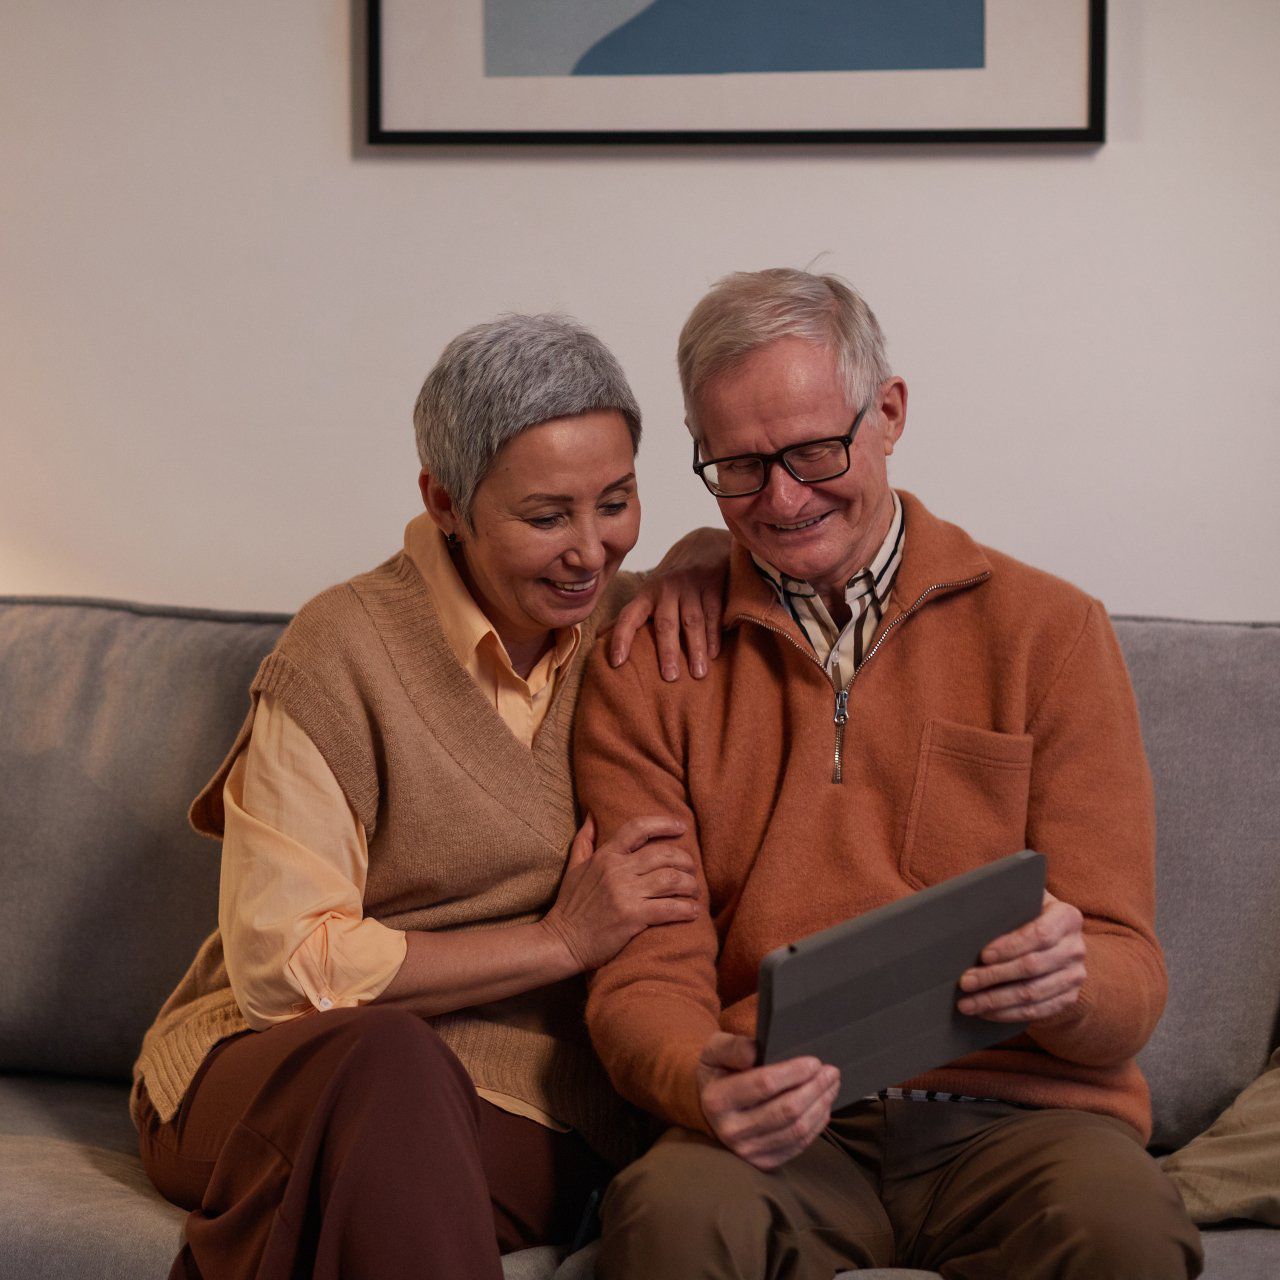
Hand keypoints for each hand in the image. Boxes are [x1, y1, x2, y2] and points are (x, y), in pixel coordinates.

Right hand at [541, 815, 698, 970]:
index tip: (681, 826)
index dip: (664, 824)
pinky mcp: (633, 917)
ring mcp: (625, 894)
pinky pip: (669, 908)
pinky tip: (693, 911)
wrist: (561, 942)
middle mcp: (617, 870)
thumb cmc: (569, 906)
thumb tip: (592, 816)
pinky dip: (686, 909)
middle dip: (685, 860)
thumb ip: (584, 840)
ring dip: (690, 885)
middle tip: (692, 869)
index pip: (638, 828)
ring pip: (671, 879)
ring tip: (694, 891)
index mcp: (605, 856)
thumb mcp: (573, 867)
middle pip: (663, 854)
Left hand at [609, 527, 731, 680]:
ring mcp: (690, 587)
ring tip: (697, 674)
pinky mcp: (712, 585)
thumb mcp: (648, 596)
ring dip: (695, 648)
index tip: (617, 663)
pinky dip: (713, 634)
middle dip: (667, 651)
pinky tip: (713, 654)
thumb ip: (628, 618)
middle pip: (665, 623)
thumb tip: (598, 639)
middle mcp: (666, 590)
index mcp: (645, 595)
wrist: (702, 546)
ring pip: (692, 620)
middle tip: (669, 677)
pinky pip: (713, 613)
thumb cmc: (670, 584)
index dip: (620, 639)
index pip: (628, 617)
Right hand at [697, 1032, 839, 1170]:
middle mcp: (731, 1131)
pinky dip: (817, 1124)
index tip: (814, 1062)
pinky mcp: (763, 1163)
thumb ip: (732, 1046)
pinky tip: (823, 1106)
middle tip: (832, 1072)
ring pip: (796, 1129)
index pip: (764, 1084)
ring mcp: (747, 1151)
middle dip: (815, 1088)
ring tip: (832, 1086)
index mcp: (718, 1100)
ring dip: (821, 1105)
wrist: (710, 1108)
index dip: (794, 1072)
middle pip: (786, 1110)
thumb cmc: (719, 1072)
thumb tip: (754, 1052)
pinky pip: (798, 1145)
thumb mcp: (715, 1050)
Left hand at [957, 890, 1085, 1021]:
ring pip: (1032, 994)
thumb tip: (970, 907)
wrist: (1057, 940)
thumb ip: (1007, 902)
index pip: (1039, 934)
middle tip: (965, 981)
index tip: (983, 955)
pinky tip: (985, 1012)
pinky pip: (1037, 1011)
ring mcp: (1075, 976)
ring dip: (995, 1000)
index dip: (1010, 946)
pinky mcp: (1069, 998)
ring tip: (968, 1003)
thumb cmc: (1029, 914)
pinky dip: (1008, 1013)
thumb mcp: (1024, 901)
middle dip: (994, 976)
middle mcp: (1076, 948)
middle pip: (1032, 966)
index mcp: (1067, 918)